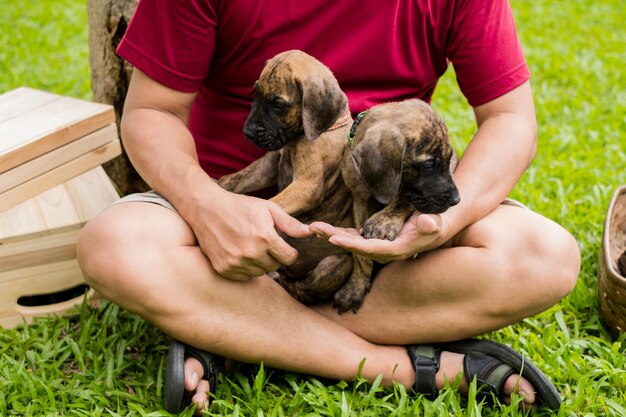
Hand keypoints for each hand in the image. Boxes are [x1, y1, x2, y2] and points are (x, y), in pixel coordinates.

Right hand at [188, 189, 311, 280]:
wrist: (206, 208)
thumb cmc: (240, 206)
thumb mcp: (268, 209)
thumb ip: (290, 224)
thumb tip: (311, 232)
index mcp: (265, 238)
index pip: (289, 258)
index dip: (289, 252)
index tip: (283, 245)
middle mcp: (250, 253)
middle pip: (275, 267)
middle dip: (273, 256)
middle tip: (262, 242)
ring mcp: (235, 263)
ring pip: (260, 273)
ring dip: (259, 262)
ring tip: (250, 245)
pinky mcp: (224, 269)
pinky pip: (244, 276)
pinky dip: (245, 268)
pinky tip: (239, 252)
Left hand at [310, 212, 445, 262]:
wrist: (437, 226)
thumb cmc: (437, 223)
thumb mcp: (437, 223)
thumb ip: (431, 224)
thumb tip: (427, 223)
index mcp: (395, 249)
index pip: (369, 249)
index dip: (351, 245)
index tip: (334, 239)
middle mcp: (383, 251)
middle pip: (354, 246)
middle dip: (333, 238)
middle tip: (314, 229)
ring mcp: (378, 246)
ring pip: (351, 242)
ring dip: (331, 235)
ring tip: (313, 227)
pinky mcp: (375, 239)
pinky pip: (354, 237)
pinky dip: (339, 233)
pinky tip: (325, 230)